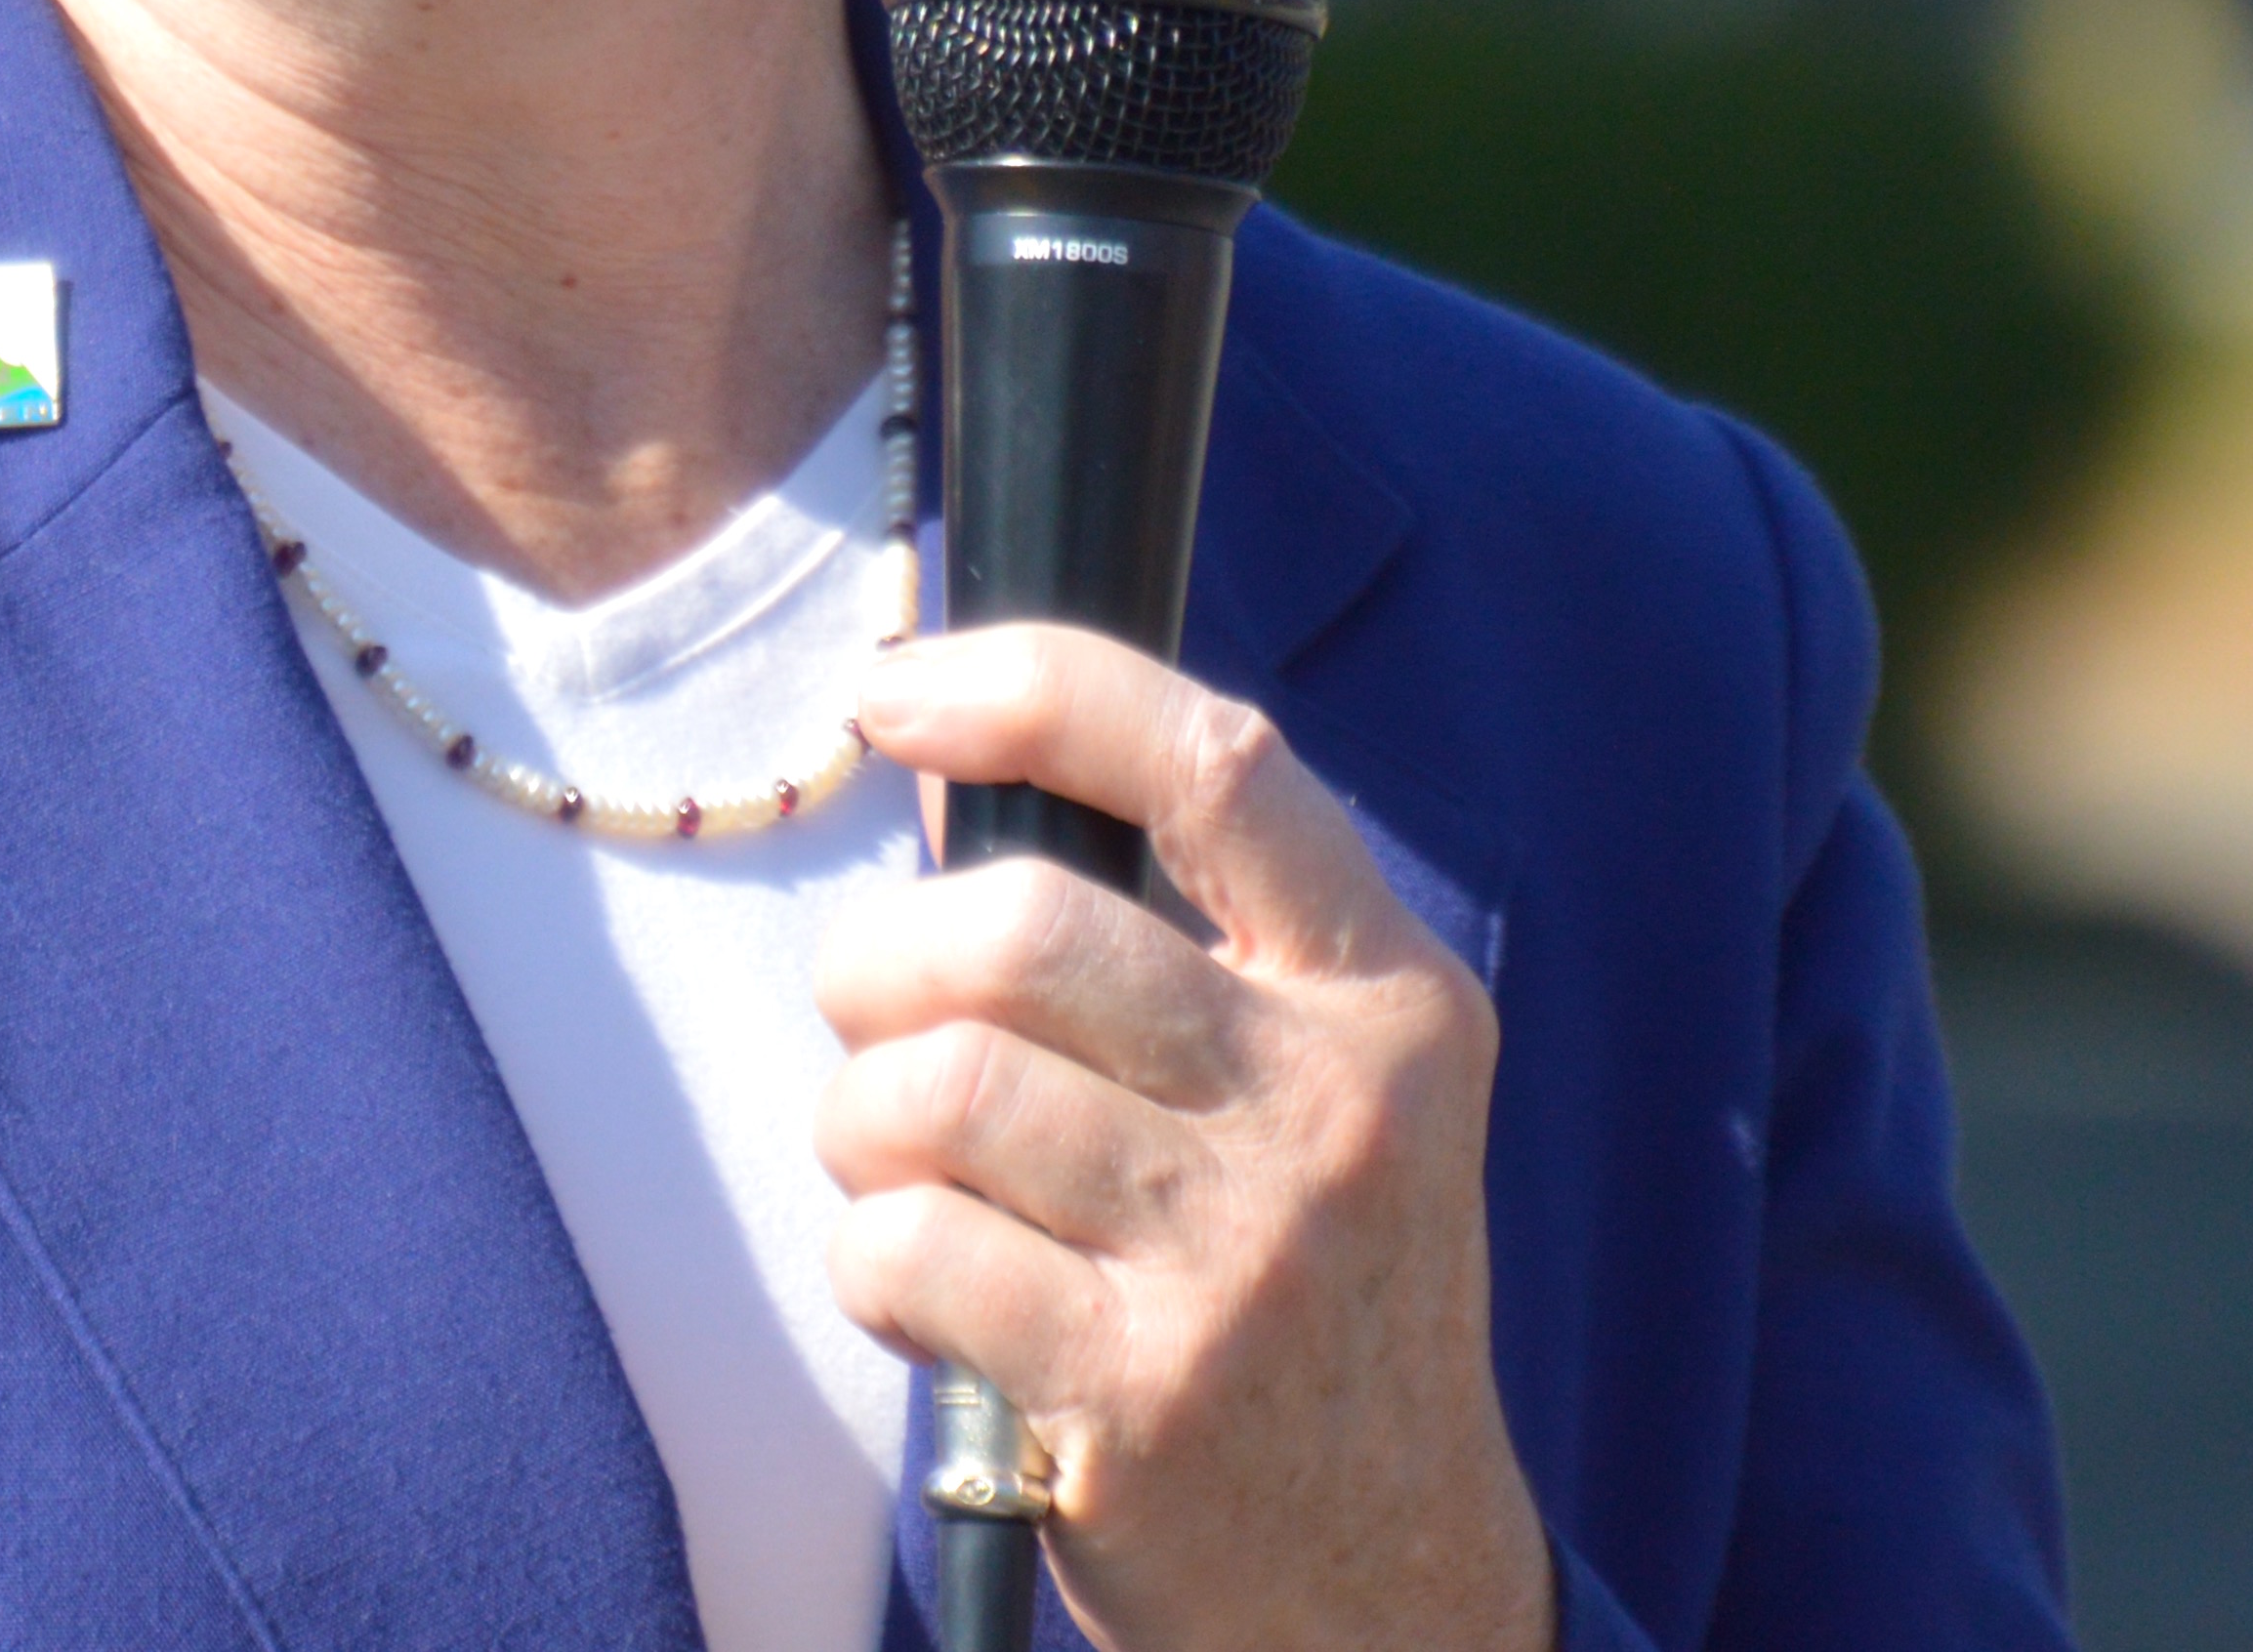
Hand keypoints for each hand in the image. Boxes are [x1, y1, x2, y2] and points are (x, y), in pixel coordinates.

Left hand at [819, 627, 1555, 1651]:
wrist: (1391, 1592)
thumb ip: (1182, 942)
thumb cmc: (1304, 1299)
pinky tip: (920, 1292)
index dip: (1034, 690)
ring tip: (896, 1172)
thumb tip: (949, 764)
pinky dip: (866, 1258)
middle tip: (875, 1028)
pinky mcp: (1142, 1395)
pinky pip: (904, 1247)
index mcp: (1393, 1001)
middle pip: (1020, 929)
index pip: (1216, 766)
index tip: (894, 694)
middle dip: (882, 965)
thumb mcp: (1320, 1099)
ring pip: (937, 1089)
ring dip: (860, 1125)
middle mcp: (1336, 1110)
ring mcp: (1242, 1256)